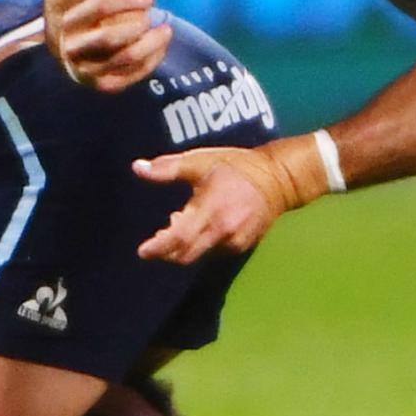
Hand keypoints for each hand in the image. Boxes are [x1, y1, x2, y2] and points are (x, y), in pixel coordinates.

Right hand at [51, 0, 169, 91]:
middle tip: (152, 17)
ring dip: (150, 44)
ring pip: (123, 58)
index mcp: (70, 21)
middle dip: (136, 26)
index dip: (126, 0)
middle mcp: (71, 48)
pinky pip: (129, 76)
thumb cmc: (103, 16)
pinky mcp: (101, 84)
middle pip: (108, 37)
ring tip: (167, 30)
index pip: (99, 7)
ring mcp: (85, 70)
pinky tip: (160, 48)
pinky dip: (148, 62)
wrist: (91, 49)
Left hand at [134, 140, 326, 262]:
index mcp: (210, 209)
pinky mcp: (242, 246)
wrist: (278, 180)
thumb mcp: (200, 161)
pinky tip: (199, 225)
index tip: (143, 251)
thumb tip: (137, 168)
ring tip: (180, 222)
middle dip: (167, 251)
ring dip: (183, 246)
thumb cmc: (236, 167)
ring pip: (199, 254)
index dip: (159, 247)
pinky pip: (213, 251)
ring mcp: (234, 241)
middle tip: (156, 240)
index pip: (179, 237)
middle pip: (186, 254)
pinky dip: (200, 243)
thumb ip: (167, 168)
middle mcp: (222, 230)